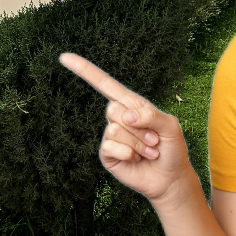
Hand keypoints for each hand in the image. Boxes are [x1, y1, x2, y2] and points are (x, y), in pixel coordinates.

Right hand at [60, 52, 193, 208]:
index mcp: (133, 105)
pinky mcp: (108, 154)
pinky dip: (129, 153)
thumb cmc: (172, 149)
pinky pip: (111, 146)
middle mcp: (119, 118)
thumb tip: (126, 115)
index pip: (105, 84)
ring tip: (149, 151)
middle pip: (113, 109)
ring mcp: (111, 136)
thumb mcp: (170, 127)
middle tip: (154, 139)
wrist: (170, 178)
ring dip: (138, 143)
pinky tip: (137, 159)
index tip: (64, 57)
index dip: (85, 71)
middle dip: (139, 127)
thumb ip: (151, 115)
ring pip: (115, 129)